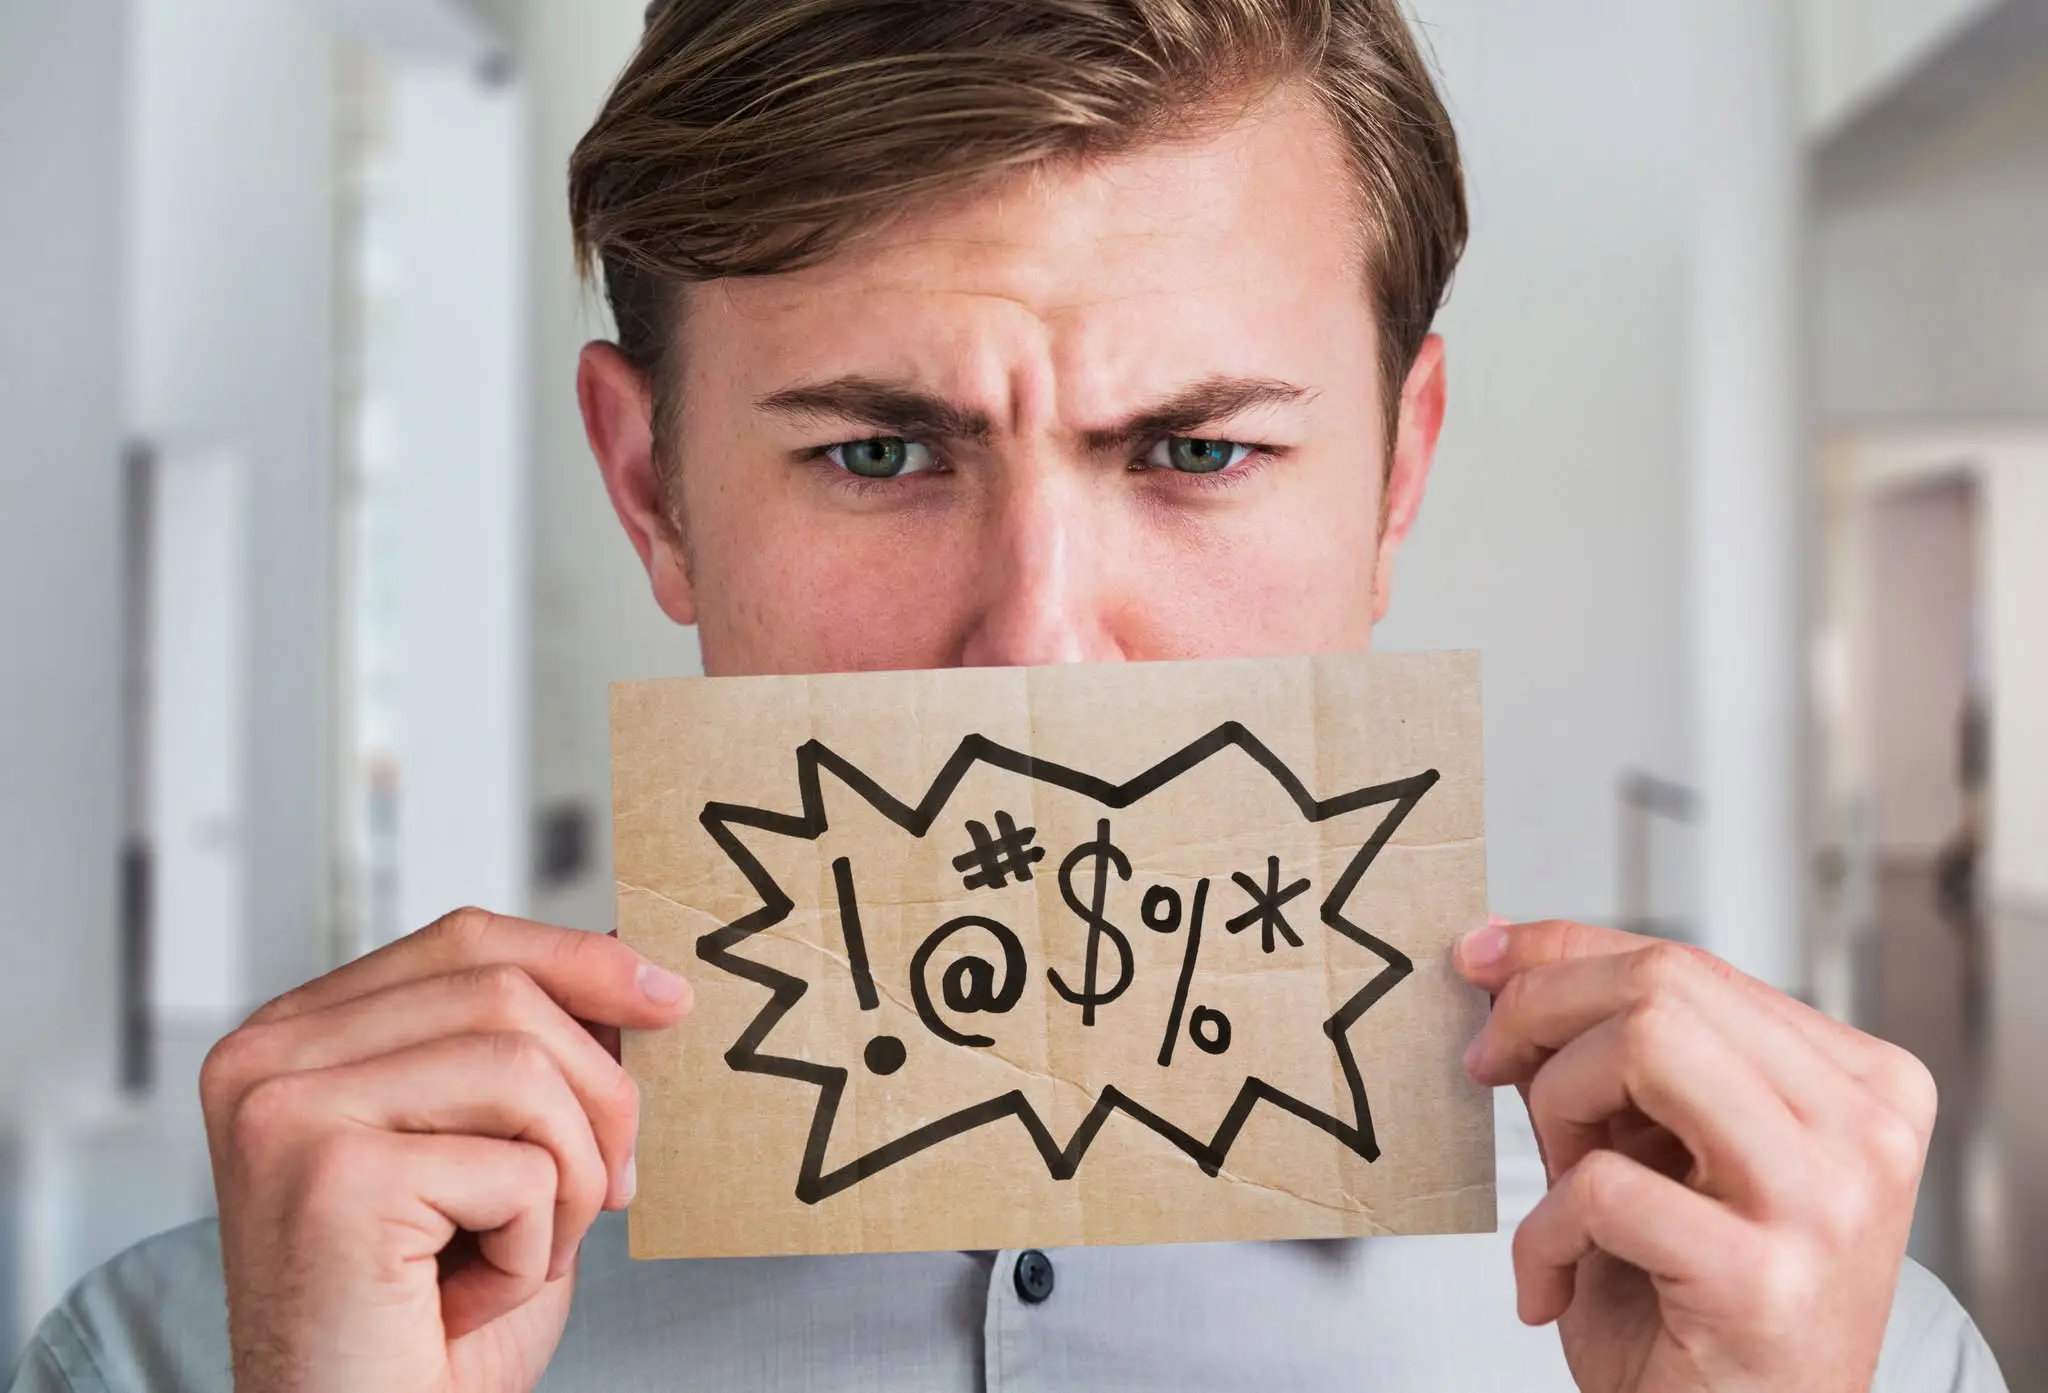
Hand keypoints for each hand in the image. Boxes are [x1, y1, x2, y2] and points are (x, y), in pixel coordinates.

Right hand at [199, 909, 693, 1392]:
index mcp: (296, 1039)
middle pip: (504, 993)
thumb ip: (526, 1055)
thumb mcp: (492, 1155)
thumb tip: (633, 974)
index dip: (579, 960)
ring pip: (523, 1068)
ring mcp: (288, 1111)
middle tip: (612, 1189)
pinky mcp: (329, 1175)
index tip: (667, 999)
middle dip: (598, 1095)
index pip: (463, 943)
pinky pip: (518, 1167)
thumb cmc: (427, 1327)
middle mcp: (267, 1060)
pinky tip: (472, 1295)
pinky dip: (533, 1245)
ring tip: (528, 1252)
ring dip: (570, 1179)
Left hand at [1457, 919, 1935, 1392]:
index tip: (1480, 960)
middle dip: (1539, 1009)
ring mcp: (1826, 1202)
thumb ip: (1601, 1059)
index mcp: (1858, 1084)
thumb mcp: (1654, 1155)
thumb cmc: (1693, 1311)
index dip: (1561, 952)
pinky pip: (1603, 1185)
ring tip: (1557, 1181)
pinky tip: (1551, 1280)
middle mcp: (1864, 1130)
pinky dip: (1543, 1230)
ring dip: (1558, 1105)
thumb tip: (1500, 955)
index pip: (1688, 963)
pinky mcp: (1763, 1279)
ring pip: (1646, 1045)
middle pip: (1664, 982)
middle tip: (1485, 1065)